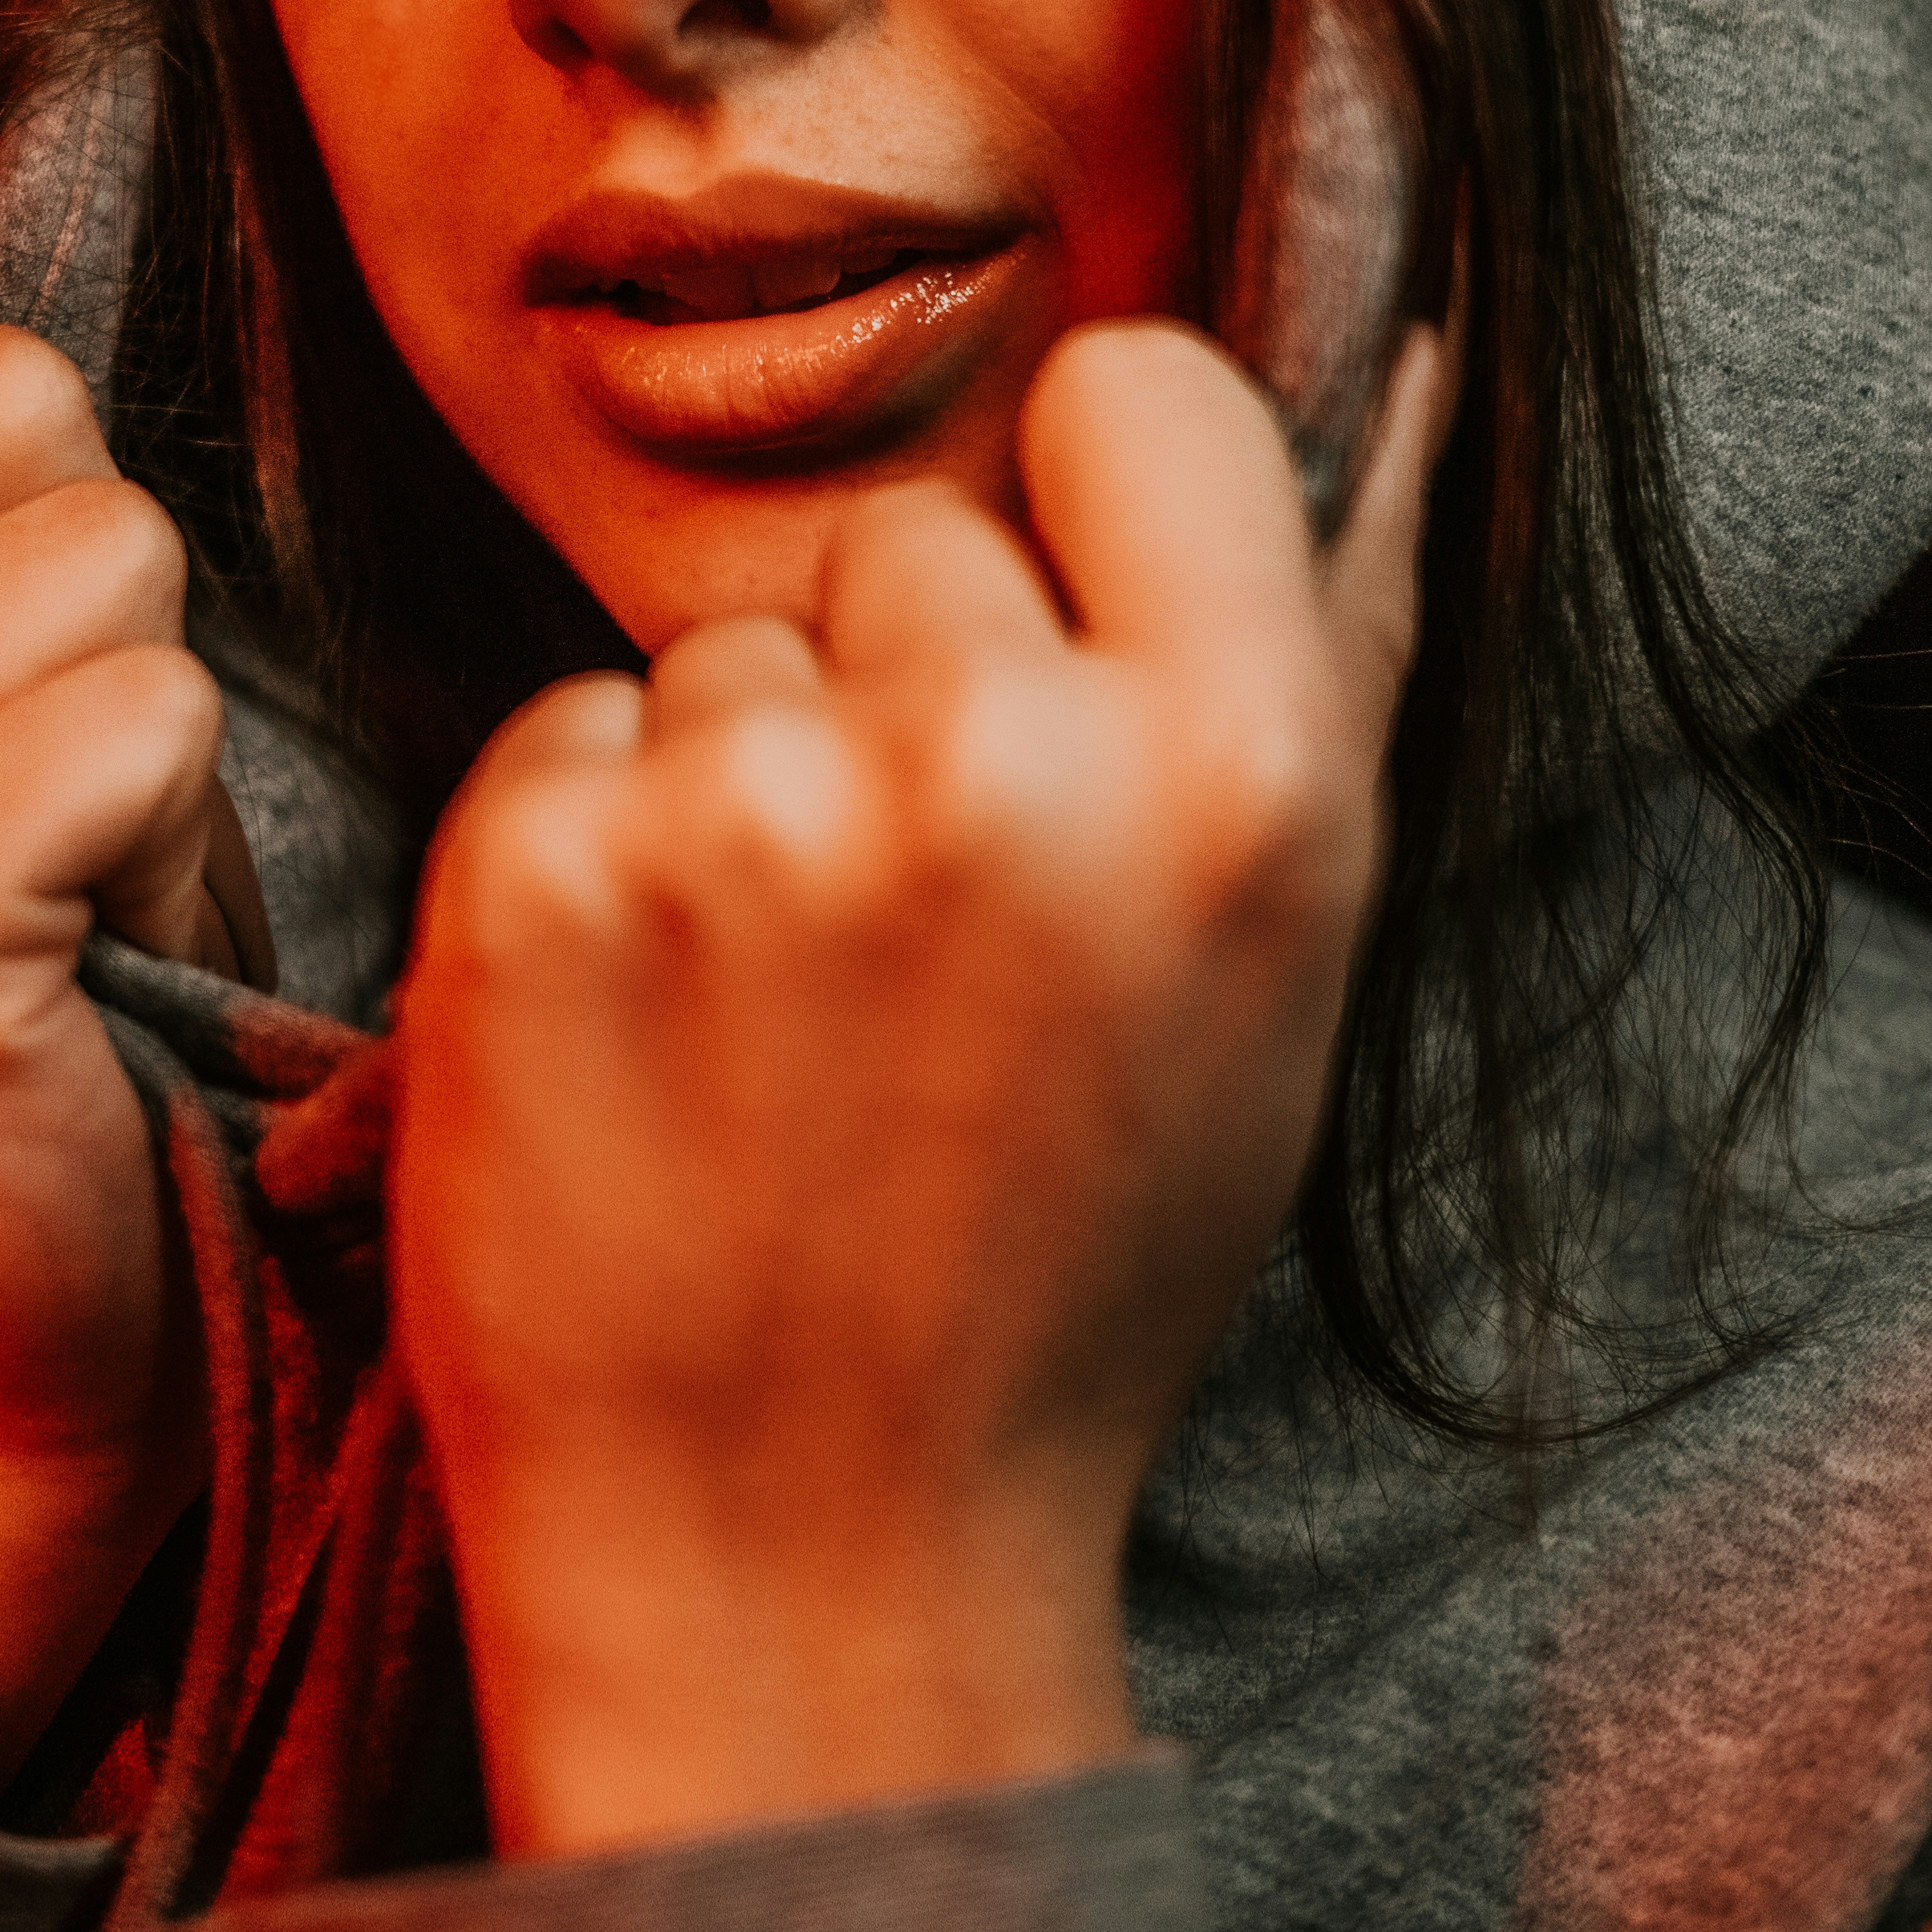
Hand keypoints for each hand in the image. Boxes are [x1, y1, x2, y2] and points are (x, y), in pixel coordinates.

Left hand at [394, 319, 1451, 1856]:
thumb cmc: (1052, 1279)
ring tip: (767, 1026)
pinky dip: (582, 858)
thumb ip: (1307, 668)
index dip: (1091, 509)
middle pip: (910, 544)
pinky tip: (639, 1041)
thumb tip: (1395, 367)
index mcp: (1244, 778)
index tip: (1053, 648)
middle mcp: (1010, 762)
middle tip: (901, 941)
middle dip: (897, 695)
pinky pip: (563, 734)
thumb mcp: (1265, 988)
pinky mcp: (536, 871)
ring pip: (723, 653)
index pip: (1146, 392)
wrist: (797, 1564)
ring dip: (732, 789)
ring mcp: (758, 813)